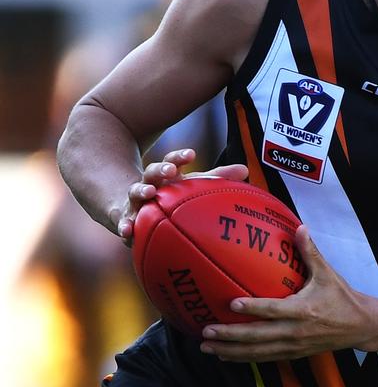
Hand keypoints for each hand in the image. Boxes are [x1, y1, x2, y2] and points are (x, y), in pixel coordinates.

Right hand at [112, 148, 248, 241]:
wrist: (129, 205)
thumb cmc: (170, 196)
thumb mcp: (191, 186)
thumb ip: (217, 178)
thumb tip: (245, 169)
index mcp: (165, 175)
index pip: (171, 160)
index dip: (180, 157)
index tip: (192, 154)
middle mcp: (149, 184)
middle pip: (152, 171)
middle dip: (161, 169)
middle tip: (170, 170)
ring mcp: (134, 201)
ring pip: (136, 193)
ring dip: (141, 190)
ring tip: (148, 192)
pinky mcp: (124, 218)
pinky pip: (123, 223)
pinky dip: (124, 226)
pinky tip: (127, 232)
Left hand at [199, 226, 376, 361]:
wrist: (361, 326)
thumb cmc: (342, 297)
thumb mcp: (328, 274)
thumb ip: (310, 252)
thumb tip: (299, 227)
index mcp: (304, 311)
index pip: (273, 310)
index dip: (252, 307)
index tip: (231, 302)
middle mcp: (295, 331)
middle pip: (258, 336)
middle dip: (230, 336)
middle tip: (206, 331)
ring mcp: (293, 346)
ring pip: (257, 352)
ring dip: (230, 351)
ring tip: (206, 347)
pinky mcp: (293, 354)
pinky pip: (264, 358)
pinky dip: (243, 358)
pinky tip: (225, 356)